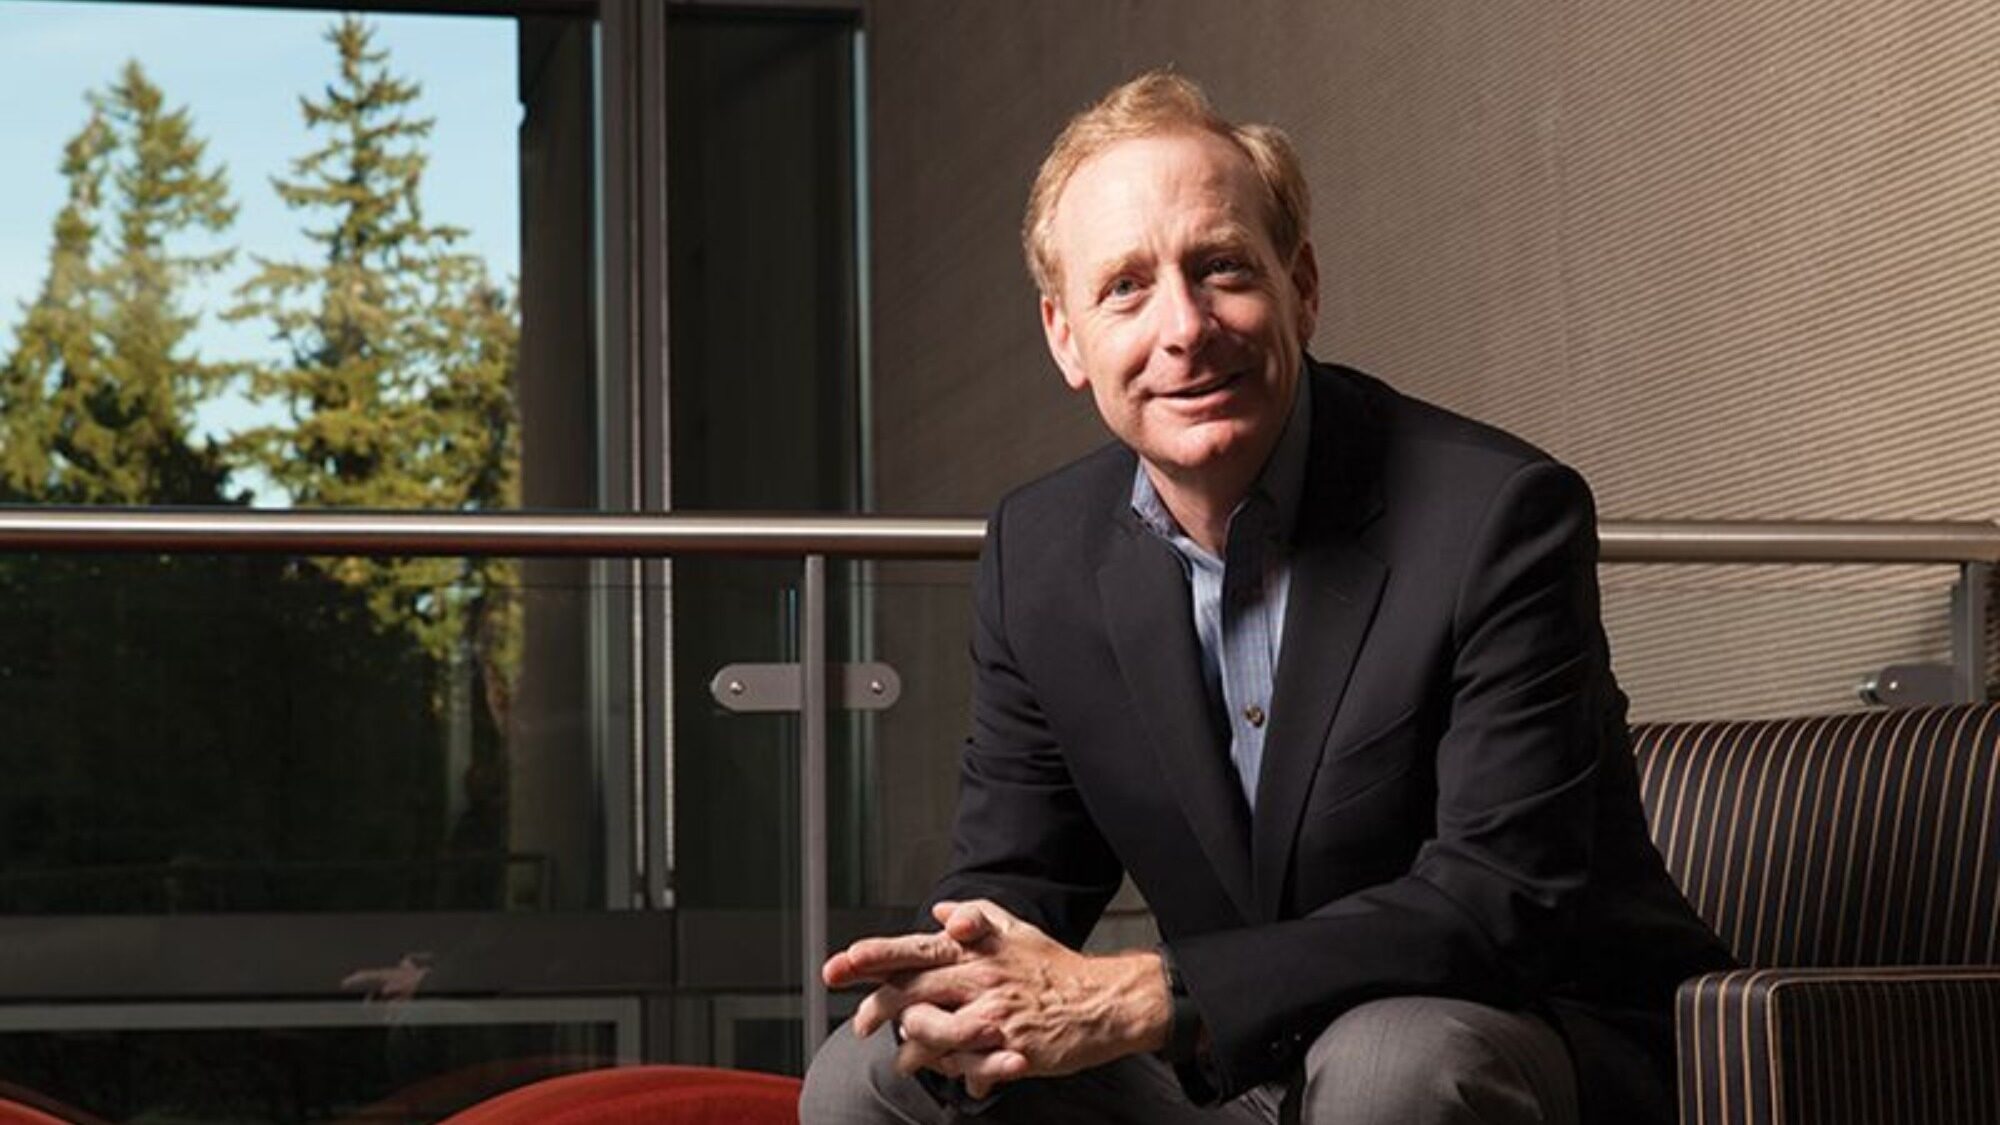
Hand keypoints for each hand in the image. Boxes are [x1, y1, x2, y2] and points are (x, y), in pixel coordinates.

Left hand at [825, 900, 1171, 1096]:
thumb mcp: (1015, 930)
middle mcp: (980, 977)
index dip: (876, 955)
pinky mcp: (1009, 1046)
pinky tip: (955, 1073)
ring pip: (931, 1031)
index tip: (843, 962)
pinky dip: (954, 1072)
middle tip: (859, 1024)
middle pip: (912, 990)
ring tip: (907, 1057)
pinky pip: (965, 1065)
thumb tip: (939, 910)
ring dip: (913, 1047)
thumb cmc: (1055, 969)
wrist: (1103, 1002)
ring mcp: (994, 1013)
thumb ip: (975, 917)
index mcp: (976, 948)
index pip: (916, 948)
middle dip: (876, 1007)